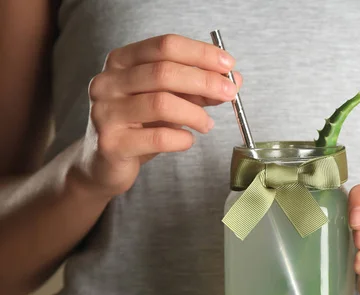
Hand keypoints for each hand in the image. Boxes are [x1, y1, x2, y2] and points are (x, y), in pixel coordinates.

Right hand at [72, 34, 241, 197]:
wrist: (104, 163)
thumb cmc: (139, 126)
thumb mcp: (170, 100)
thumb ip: (197, 89)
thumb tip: (234, 80)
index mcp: (121, 61)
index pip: (165, 46)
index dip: (200, 53)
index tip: (228, 65)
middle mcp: (108, 82)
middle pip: (164, 72)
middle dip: (204, 81)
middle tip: (230, 92)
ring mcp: (106, 112)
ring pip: (161, 103)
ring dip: (195, 113)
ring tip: (207, 124)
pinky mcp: (111, 143)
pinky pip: (157, 137)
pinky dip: (181, 138)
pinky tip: (187, 140)